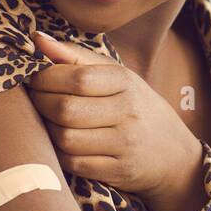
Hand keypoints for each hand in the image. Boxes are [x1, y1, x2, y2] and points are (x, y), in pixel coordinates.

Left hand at [25, 30, 203, 204]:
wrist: (175, 153)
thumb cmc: (136, 107)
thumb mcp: (116, 76)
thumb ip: (75, 56)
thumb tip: (36, 39)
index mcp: (126, 82)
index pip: (76, 78)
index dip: (45, 78)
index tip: (35, 78)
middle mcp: (128, 112)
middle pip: (65, 109)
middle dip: (40, 103)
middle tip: (36, 100)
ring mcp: (124, 144)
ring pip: (65, 138)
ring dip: (48, 130)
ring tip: (49, 121)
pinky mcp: (118, 171)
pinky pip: (74, 163)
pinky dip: (59, 153)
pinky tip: (62, 143)